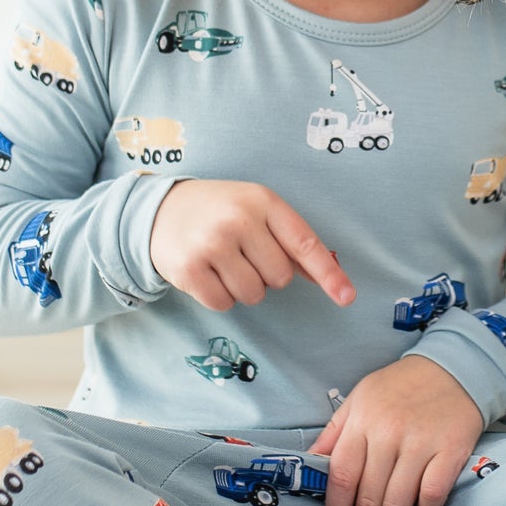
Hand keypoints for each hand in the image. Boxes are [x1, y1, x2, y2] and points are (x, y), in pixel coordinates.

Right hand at [150, 179, 355, 311]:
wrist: (158, 209)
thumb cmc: (218, 210)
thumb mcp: (255, 209)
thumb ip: (290, 241)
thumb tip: (328, 277)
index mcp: (262, 201)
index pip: (304, 243)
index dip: (328, 273)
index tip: (347, 297)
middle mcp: (239, 220)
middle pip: (280, 278)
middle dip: (266, 274)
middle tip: (242, 254)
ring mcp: (212, 244)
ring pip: (253, 295)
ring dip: (242, 287)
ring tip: (222, 262)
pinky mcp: (190, 269)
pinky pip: (224, 303)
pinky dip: (219, 296)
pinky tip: (206, 273)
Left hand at [307, 356, 483, 505]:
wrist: (453, 369)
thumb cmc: (400, 387)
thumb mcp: (360, 399)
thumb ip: (334, 433)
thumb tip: (311, 463)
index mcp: (362, 421)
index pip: (341, 476)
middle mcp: (388, 433)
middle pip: (369, 497)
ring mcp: (421, 442)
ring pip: (399, 502)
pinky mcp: (451, 449)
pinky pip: (433, 494)